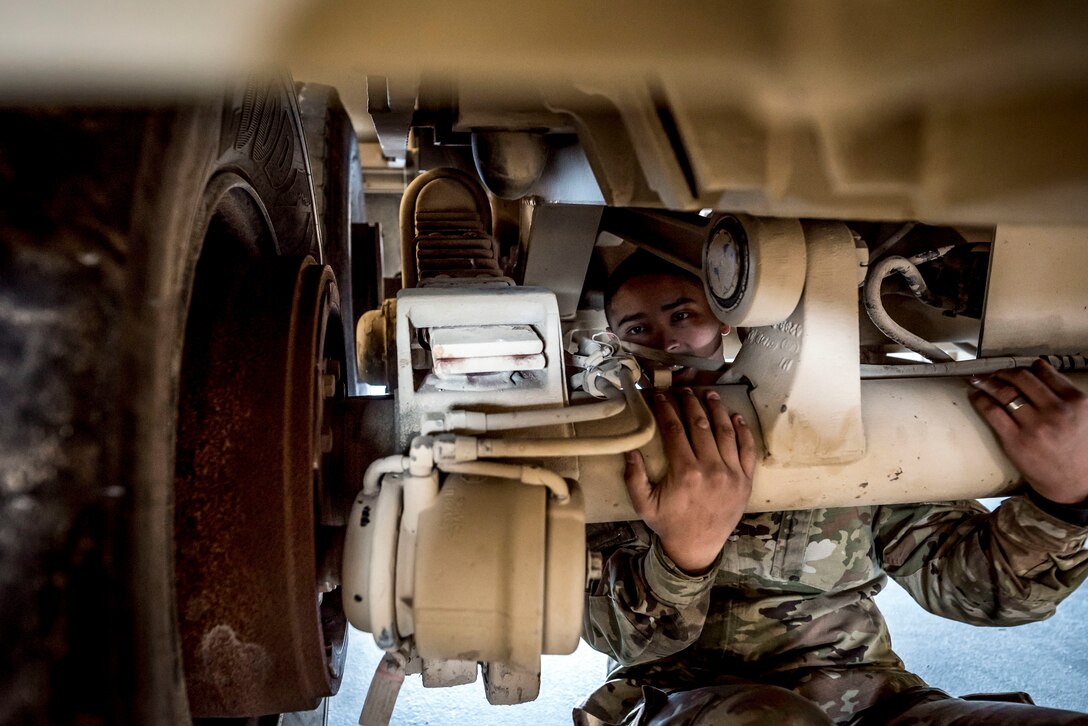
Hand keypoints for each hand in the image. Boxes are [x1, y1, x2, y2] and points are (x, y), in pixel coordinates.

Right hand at [625, 389, 754, 573]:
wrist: (698, 547)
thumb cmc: (669, 524)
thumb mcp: (643, 504)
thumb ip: (634, 477)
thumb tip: (630, 449)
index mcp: (685, 473)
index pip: (674, 430)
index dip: (666, 409)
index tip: (659, 396)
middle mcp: (711, 469)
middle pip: (700, 425)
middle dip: (690, 402)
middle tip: (683, 389)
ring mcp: (732, 474)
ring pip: (725, 432)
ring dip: (717, 409)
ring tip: (709, 394)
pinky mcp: (746, 480)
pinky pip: (747, 449)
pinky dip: (743, 430)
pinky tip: (735, 416)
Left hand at [968, 359, 1087, 504]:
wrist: (1073, 483)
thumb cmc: (1077, 447)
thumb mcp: (1083, 415)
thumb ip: (1064, 392)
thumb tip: (1038, 367)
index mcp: (1076, 401)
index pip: (1044, 372)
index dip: (1026, 365)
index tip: (1014, 364)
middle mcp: (1056, 411)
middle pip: (1021, 379)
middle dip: (1002, 372)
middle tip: (991, 371)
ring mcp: (1035, 426)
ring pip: (1004, 393)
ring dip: (986, 382)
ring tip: (977, 379)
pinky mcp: (1016, 441)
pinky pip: (993, 412)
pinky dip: (980, 400)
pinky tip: (975, 396)